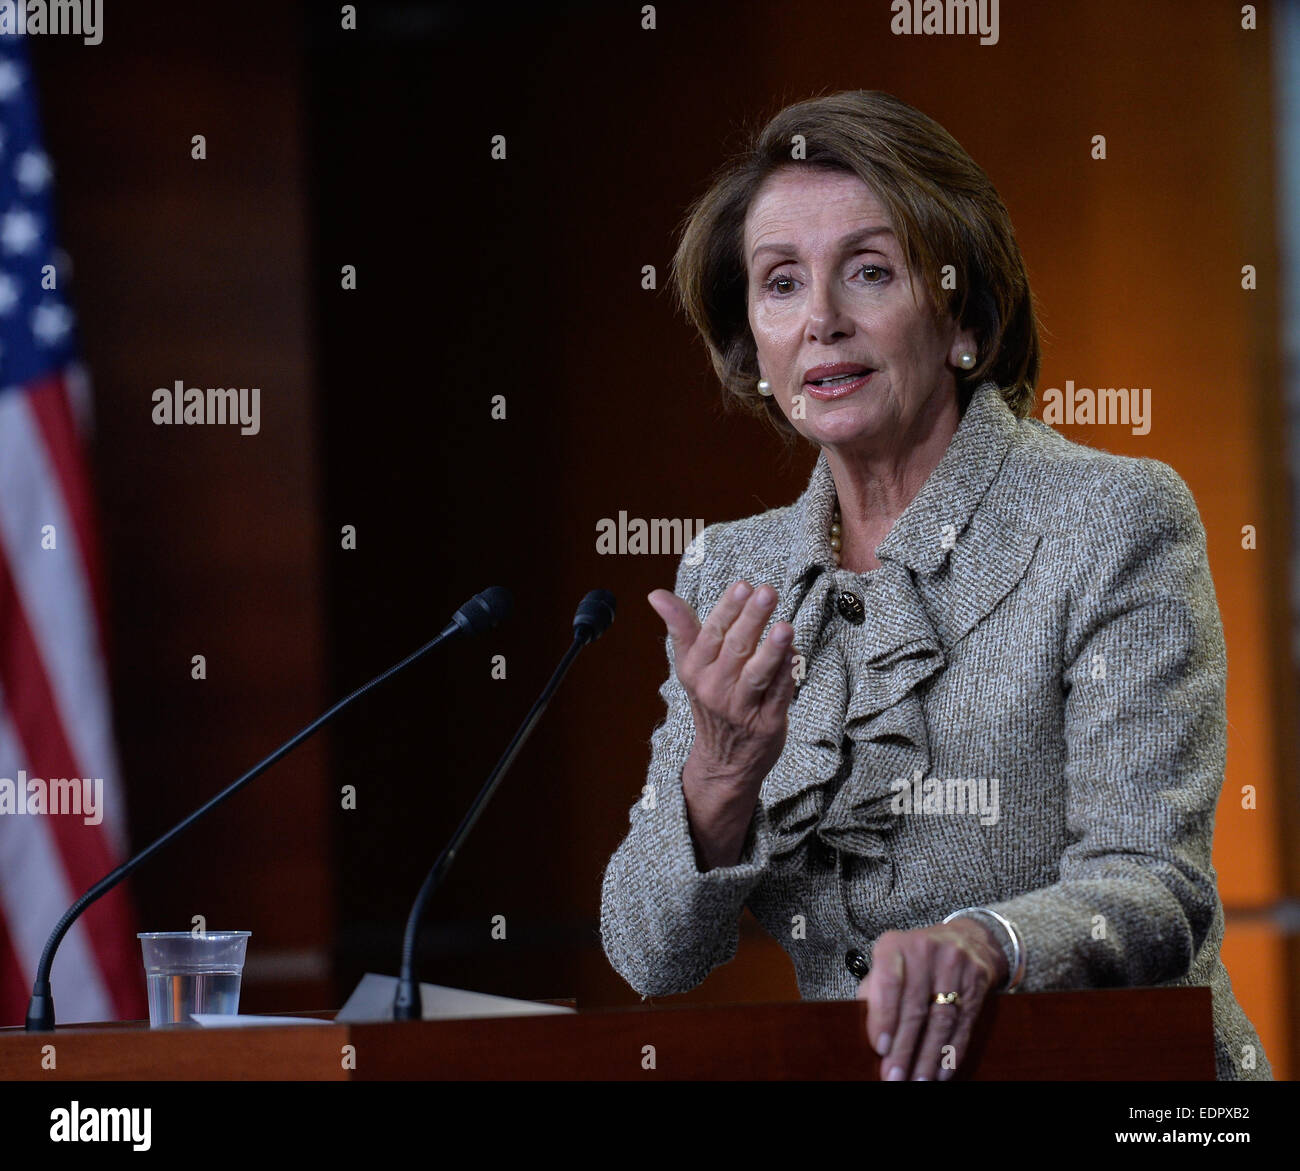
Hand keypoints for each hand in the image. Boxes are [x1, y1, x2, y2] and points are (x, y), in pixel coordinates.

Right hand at [647, 581, 797, 866]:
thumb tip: (656, 594)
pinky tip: (795, 655)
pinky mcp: (766, 725)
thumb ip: (680, 627)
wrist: (723, 761)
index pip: (710, 634)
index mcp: (695, 670)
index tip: (742, 586)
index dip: (727, 610)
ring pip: (756, 675)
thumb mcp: (691, 665)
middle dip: (751, 620)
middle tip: (767, 593)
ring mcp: (741, 709)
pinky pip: (778, 696)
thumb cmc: (711, 699)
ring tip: (784, 627)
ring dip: (771, 651)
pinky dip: (787, 676)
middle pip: (735, 649)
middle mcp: (715, 689)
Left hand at [856, 918, 1008, 1080]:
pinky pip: (964, 1024)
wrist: (963, 939)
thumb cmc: (912, 960)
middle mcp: (925, 951)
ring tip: (917, 1081)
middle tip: (894, 1077)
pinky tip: (941, 1072)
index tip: (880, 1048)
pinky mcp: (977, 981)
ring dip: (928, 1057)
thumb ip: (873, 992)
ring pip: (942, 1020)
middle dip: (904, 1048)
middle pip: (916, 1007)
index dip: (884, 1017)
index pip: (889, 983)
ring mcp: (954, 965)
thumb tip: (866, 1031)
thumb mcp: (888, 964)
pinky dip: (952, 1052)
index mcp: (894, 945)